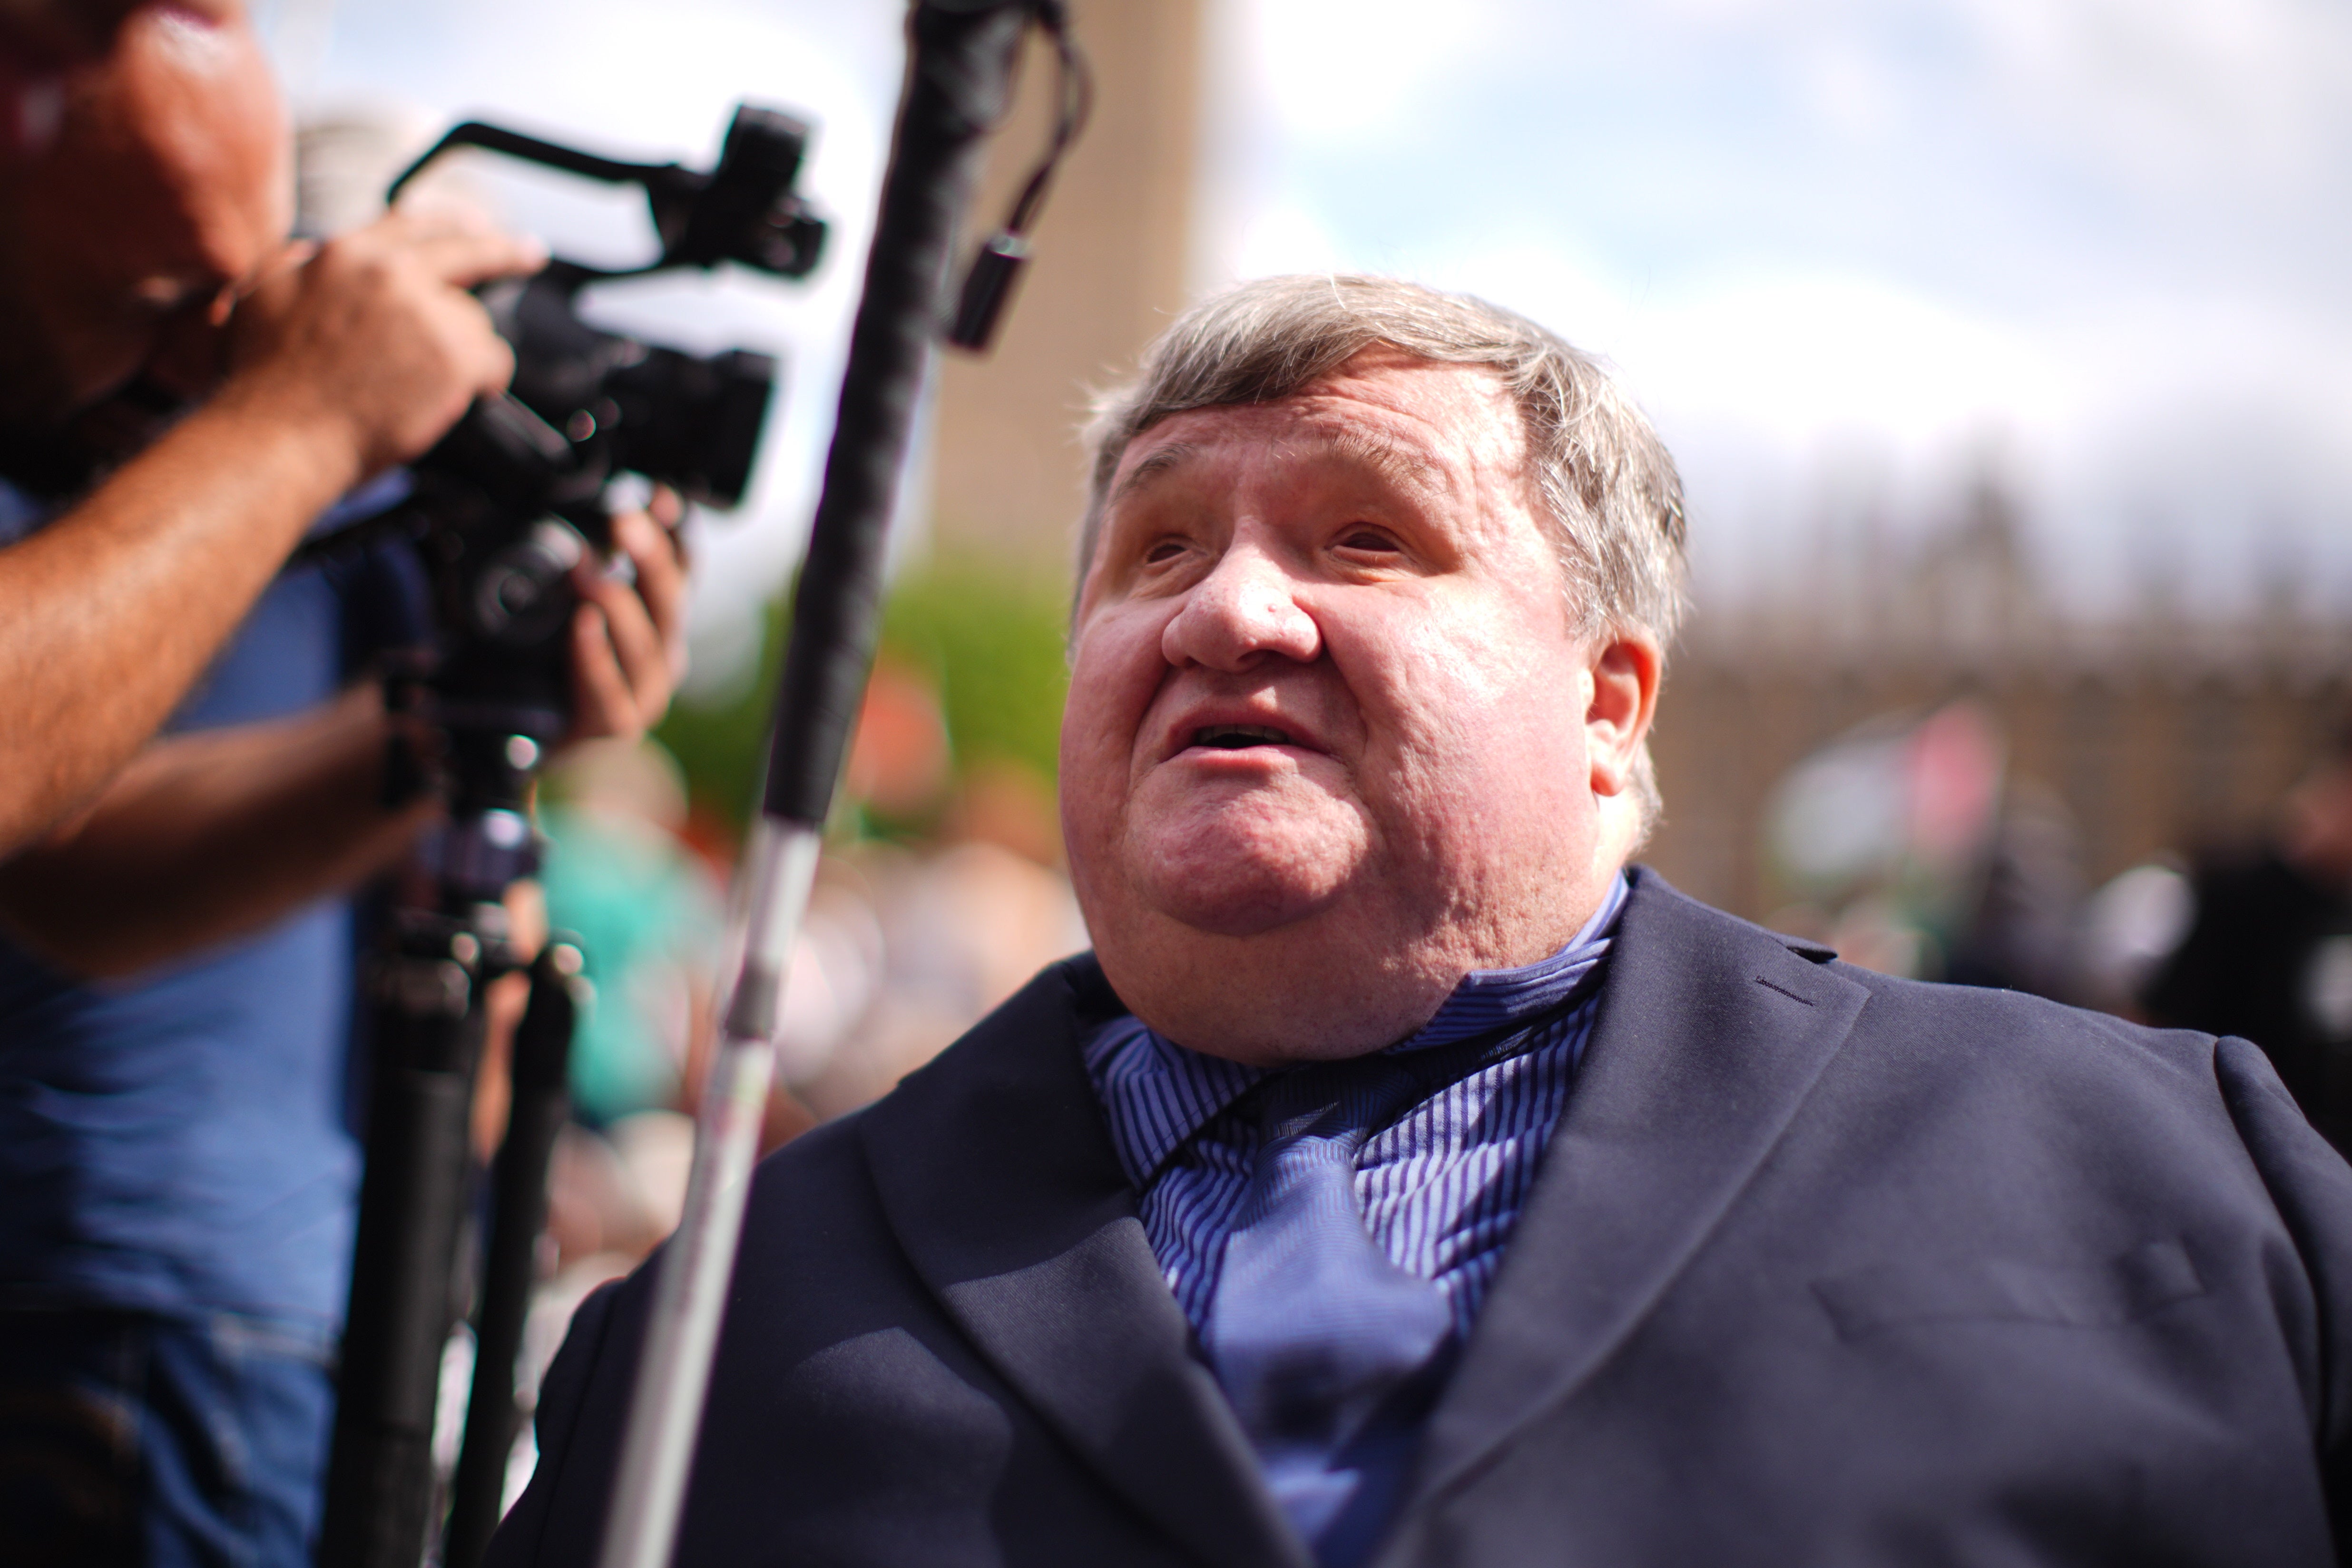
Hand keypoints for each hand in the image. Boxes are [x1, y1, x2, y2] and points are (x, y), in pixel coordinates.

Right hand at [220, 208, 543, 484]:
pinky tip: (463, 396)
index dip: (448, 224)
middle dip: (505, 250)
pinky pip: (494, 361)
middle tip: (528, 253)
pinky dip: (486, 382)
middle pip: (468, 249)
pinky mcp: (455, 357)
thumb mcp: (260, 294)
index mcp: (346, 254)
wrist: (279, 437)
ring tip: (428, 383)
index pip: (411, 224)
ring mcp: (426, 312)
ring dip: (463, 351)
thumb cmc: (263, 382)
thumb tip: (317, 251)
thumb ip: (297, 263)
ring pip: (474, 320)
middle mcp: (390, 272)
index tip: (473, 225)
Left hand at [565, 488, 688, 744]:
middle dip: (650, 557)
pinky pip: (609, 690)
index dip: (675, 530)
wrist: (541, 747)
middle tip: (624, 518)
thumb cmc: (558, 671)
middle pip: (669, 601)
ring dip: (619, 604)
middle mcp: (663, 654)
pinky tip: (581, 626)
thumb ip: (588, 571)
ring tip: (589, 573)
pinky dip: (595, 656)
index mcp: (661, 621)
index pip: (682, 568)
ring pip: (646, 646)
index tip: (658, 493)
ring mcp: (645, 693)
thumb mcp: (578, 611)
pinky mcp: (616, 725)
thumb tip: (580, 518)